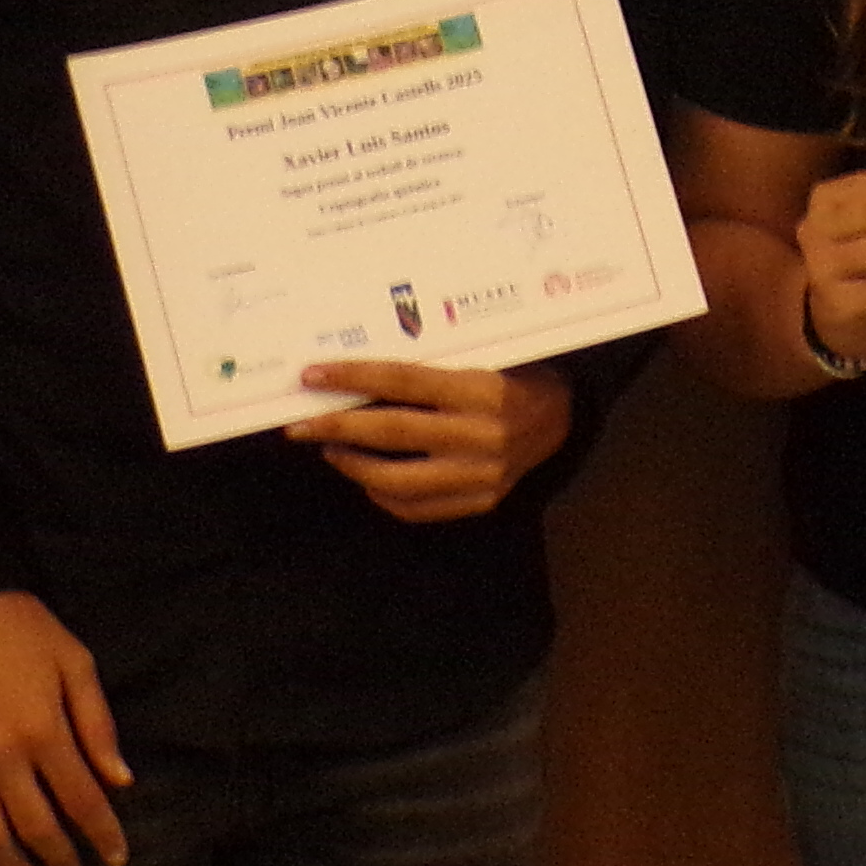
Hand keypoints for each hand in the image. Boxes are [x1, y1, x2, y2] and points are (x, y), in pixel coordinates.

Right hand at [0, 590, 131, 865]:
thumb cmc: (27, 632)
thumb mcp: (78, 665)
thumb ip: (98, 726)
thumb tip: (121, 780)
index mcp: (44, 732)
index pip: (82, 801)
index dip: (103, 834)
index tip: (116, 857)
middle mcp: (1, 757)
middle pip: (37, 827)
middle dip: (62, 860)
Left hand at [284, 358, 573, 520]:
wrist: (565, 417)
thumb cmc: (516, 375)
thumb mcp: (483, 357)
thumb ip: (433, 368)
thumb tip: (358, 373)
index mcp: (481, 389)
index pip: (404, 380)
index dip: (353, 377)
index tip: (312, 376)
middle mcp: (481, 434)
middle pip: (393, 431)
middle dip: (338, 426)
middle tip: (299, 425)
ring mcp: (482, 474)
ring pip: (400, 480)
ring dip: (355, 466)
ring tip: (331, 450)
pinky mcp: (482, 501)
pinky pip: (420, 508)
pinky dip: (385, 496)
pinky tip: (368, 479)